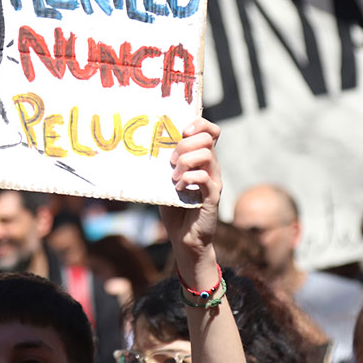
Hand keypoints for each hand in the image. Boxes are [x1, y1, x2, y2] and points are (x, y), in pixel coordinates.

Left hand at [161, 118, 221, 286]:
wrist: (184, 239)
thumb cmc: (175, 209)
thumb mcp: (166, 181)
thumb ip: (164, 165)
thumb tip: (147, 146)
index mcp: (202, 160)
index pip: (211, 131)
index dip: (200, 124)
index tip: (183, 130)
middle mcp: (212, 168)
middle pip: (207, 139)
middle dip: (185, 145)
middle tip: (172, 161)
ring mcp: (215, 181)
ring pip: (206, 155)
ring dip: (185, 162)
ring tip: (174, 178)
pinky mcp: (213, 197)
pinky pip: (206, 178)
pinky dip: (189, 179)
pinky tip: (179, 189)